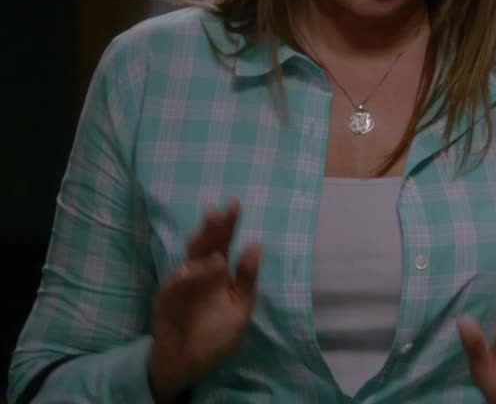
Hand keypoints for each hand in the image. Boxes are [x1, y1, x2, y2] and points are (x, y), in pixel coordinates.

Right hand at [148, 198, 261, 400]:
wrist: (190, 364)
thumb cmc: (216, 334)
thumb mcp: (240, 308)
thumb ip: (247, 279)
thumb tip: (255, 245)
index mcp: (218, 272)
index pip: (223, 242)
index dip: (228, 223)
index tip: (233, 203)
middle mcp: (199, 273)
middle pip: (205, 245)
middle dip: (211, 228)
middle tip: (218, 212)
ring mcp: (181, 285)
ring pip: (189, 260)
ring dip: (200, 249)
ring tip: (217, 243)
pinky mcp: (166, 300)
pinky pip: (176, 284)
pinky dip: (190, 275)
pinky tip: (206, 268)